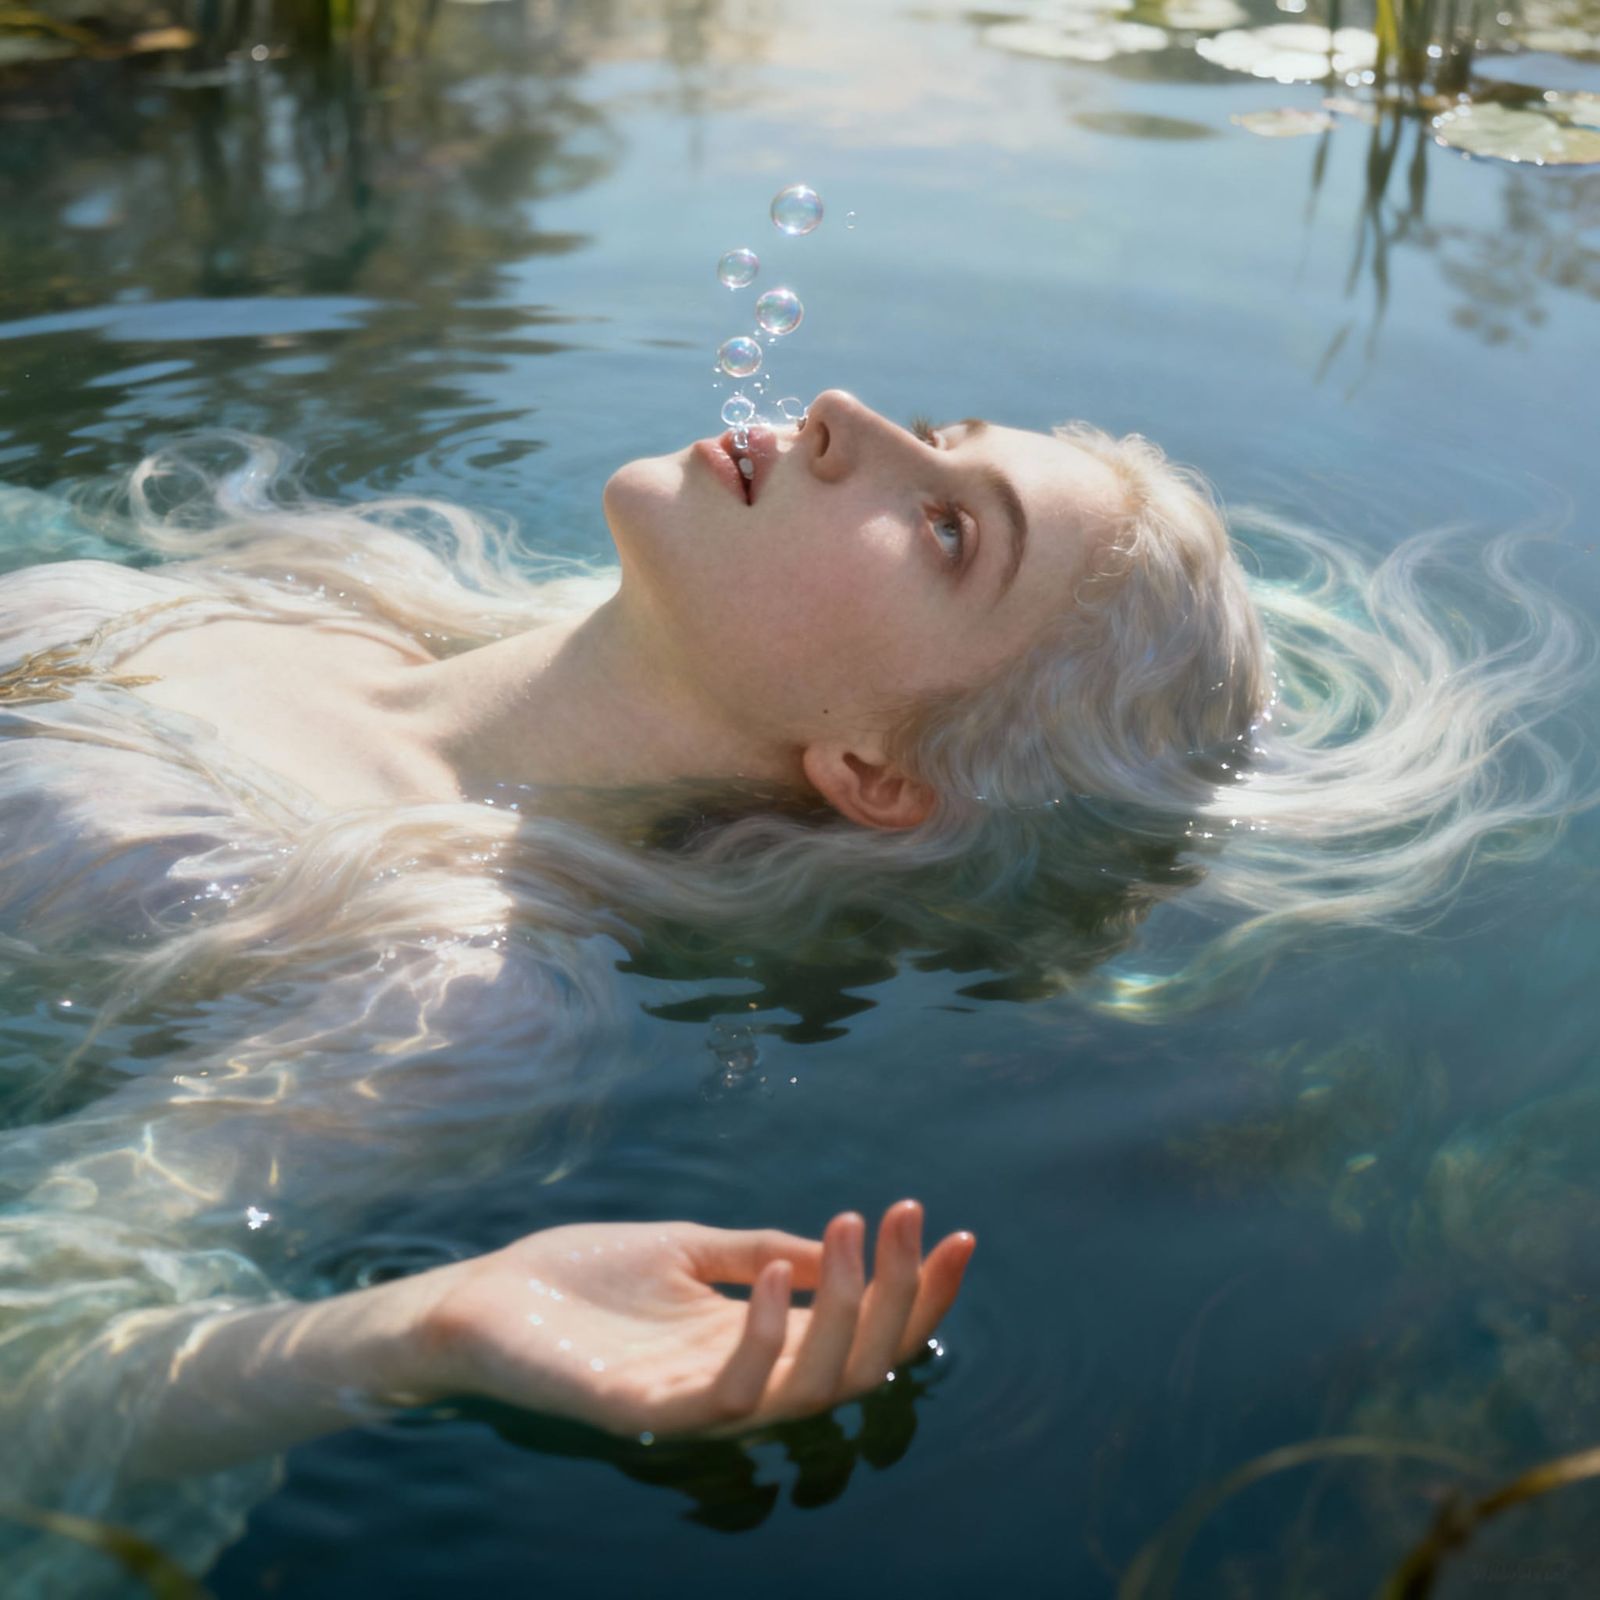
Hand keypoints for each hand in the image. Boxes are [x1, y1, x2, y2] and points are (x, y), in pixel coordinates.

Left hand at [411, 1201, 974, 1439]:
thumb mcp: (691, 1248)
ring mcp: (696, 1403)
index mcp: (755, 1342)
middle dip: (896, 1295)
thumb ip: (763, 1251)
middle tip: (908, 1217)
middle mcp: (740, 1382)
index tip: (956, 1234)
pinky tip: (782, 1273)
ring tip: (848, 1231)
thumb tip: (842, 1246)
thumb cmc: (583, 1276)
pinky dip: (768, 1336)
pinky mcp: (647, 1411)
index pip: (861, 1335)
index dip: (916, 1295)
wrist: (484, 1298)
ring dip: (844, 1308)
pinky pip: (730, 1393)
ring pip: (808, 1387)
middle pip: (854, 1366)